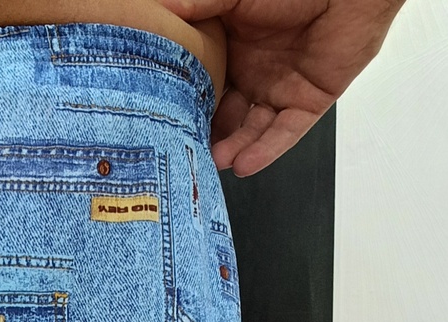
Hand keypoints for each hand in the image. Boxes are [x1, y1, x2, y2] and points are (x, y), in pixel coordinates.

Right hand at [164, 0, 406, 173]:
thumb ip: (196, 6)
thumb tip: (155, 11)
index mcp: (232, 48)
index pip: (202, 84)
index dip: (183, 102)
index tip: (160, 118)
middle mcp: (254, 73)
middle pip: (223, 115)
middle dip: (205, 134)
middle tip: (182, 149)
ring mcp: (280, 89)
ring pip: (251, 129)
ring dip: (232, 148)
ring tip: (211, 161)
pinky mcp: (308, 102)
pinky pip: (284, 133)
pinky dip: (264, 150)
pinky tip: (243, 164)